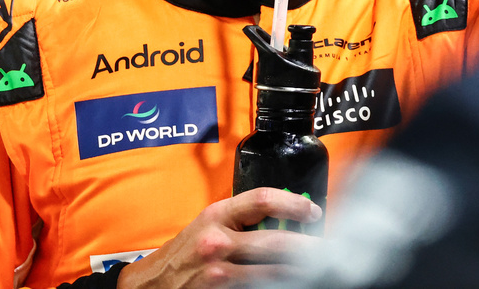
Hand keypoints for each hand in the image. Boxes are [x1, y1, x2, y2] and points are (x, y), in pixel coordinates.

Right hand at [116, 188, 321, 288]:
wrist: (151, 284)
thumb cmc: (183, 252)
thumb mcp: (208, 224)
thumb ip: (241, 219)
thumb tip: (285, 219)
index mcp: (217, 215)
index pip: (263, 199)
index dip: (294, 204)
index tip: (312, 212)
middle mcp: (218, 241)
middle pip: (278, 242)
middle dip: (308, 247)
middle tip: (327, 249)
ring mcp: (219, 272)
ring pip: (274, 271)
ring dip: (298, 270)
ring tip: (314, 268)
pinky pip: (259, 287)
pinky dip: (277, 284)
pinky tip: (287, 281)